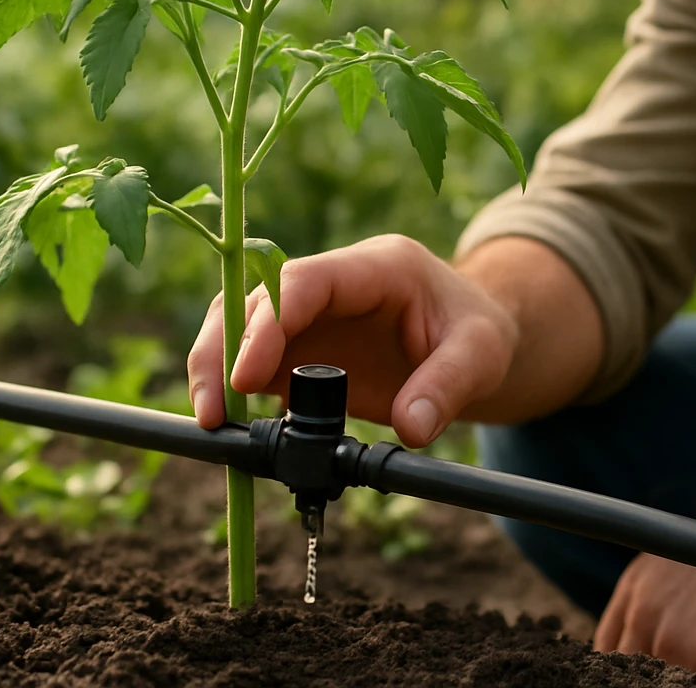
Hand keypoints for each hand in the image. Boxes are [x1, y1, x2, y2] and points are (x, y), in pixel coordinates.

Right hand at [186, 234, 518, 446]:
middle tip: (213, 410)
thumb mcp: (482, 354)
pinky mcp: (304, 346)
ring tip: (215, 423)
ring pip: (243, 325)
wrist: (476, 338)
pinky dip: (237, 390)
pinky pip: (257, 361)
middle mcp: (335, 283)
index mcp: (378, 267)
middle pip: (257, 299)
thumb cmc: (480, 333)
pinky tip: (233, 427)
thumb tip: (410, 429)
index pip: (305, 281)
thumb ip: (448, 386)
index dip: (268, 324)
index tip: (247, 377)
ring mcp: (315, 314)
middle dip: (223, 348)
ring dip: (219, 368)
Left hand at [594, 459, 695, 673]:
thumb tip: (663, 639)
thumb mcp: (687, 560)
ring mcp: (671, 637)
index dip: (625, 667)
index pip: (607, 648)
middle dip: (648, 676)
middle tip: (679, 673)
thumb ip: (664, 601)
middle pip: (627, 669)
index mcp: (634, 586)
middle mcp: (642, 612)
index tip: (644, 673)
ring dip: (681, 679)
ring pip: (656, 681)